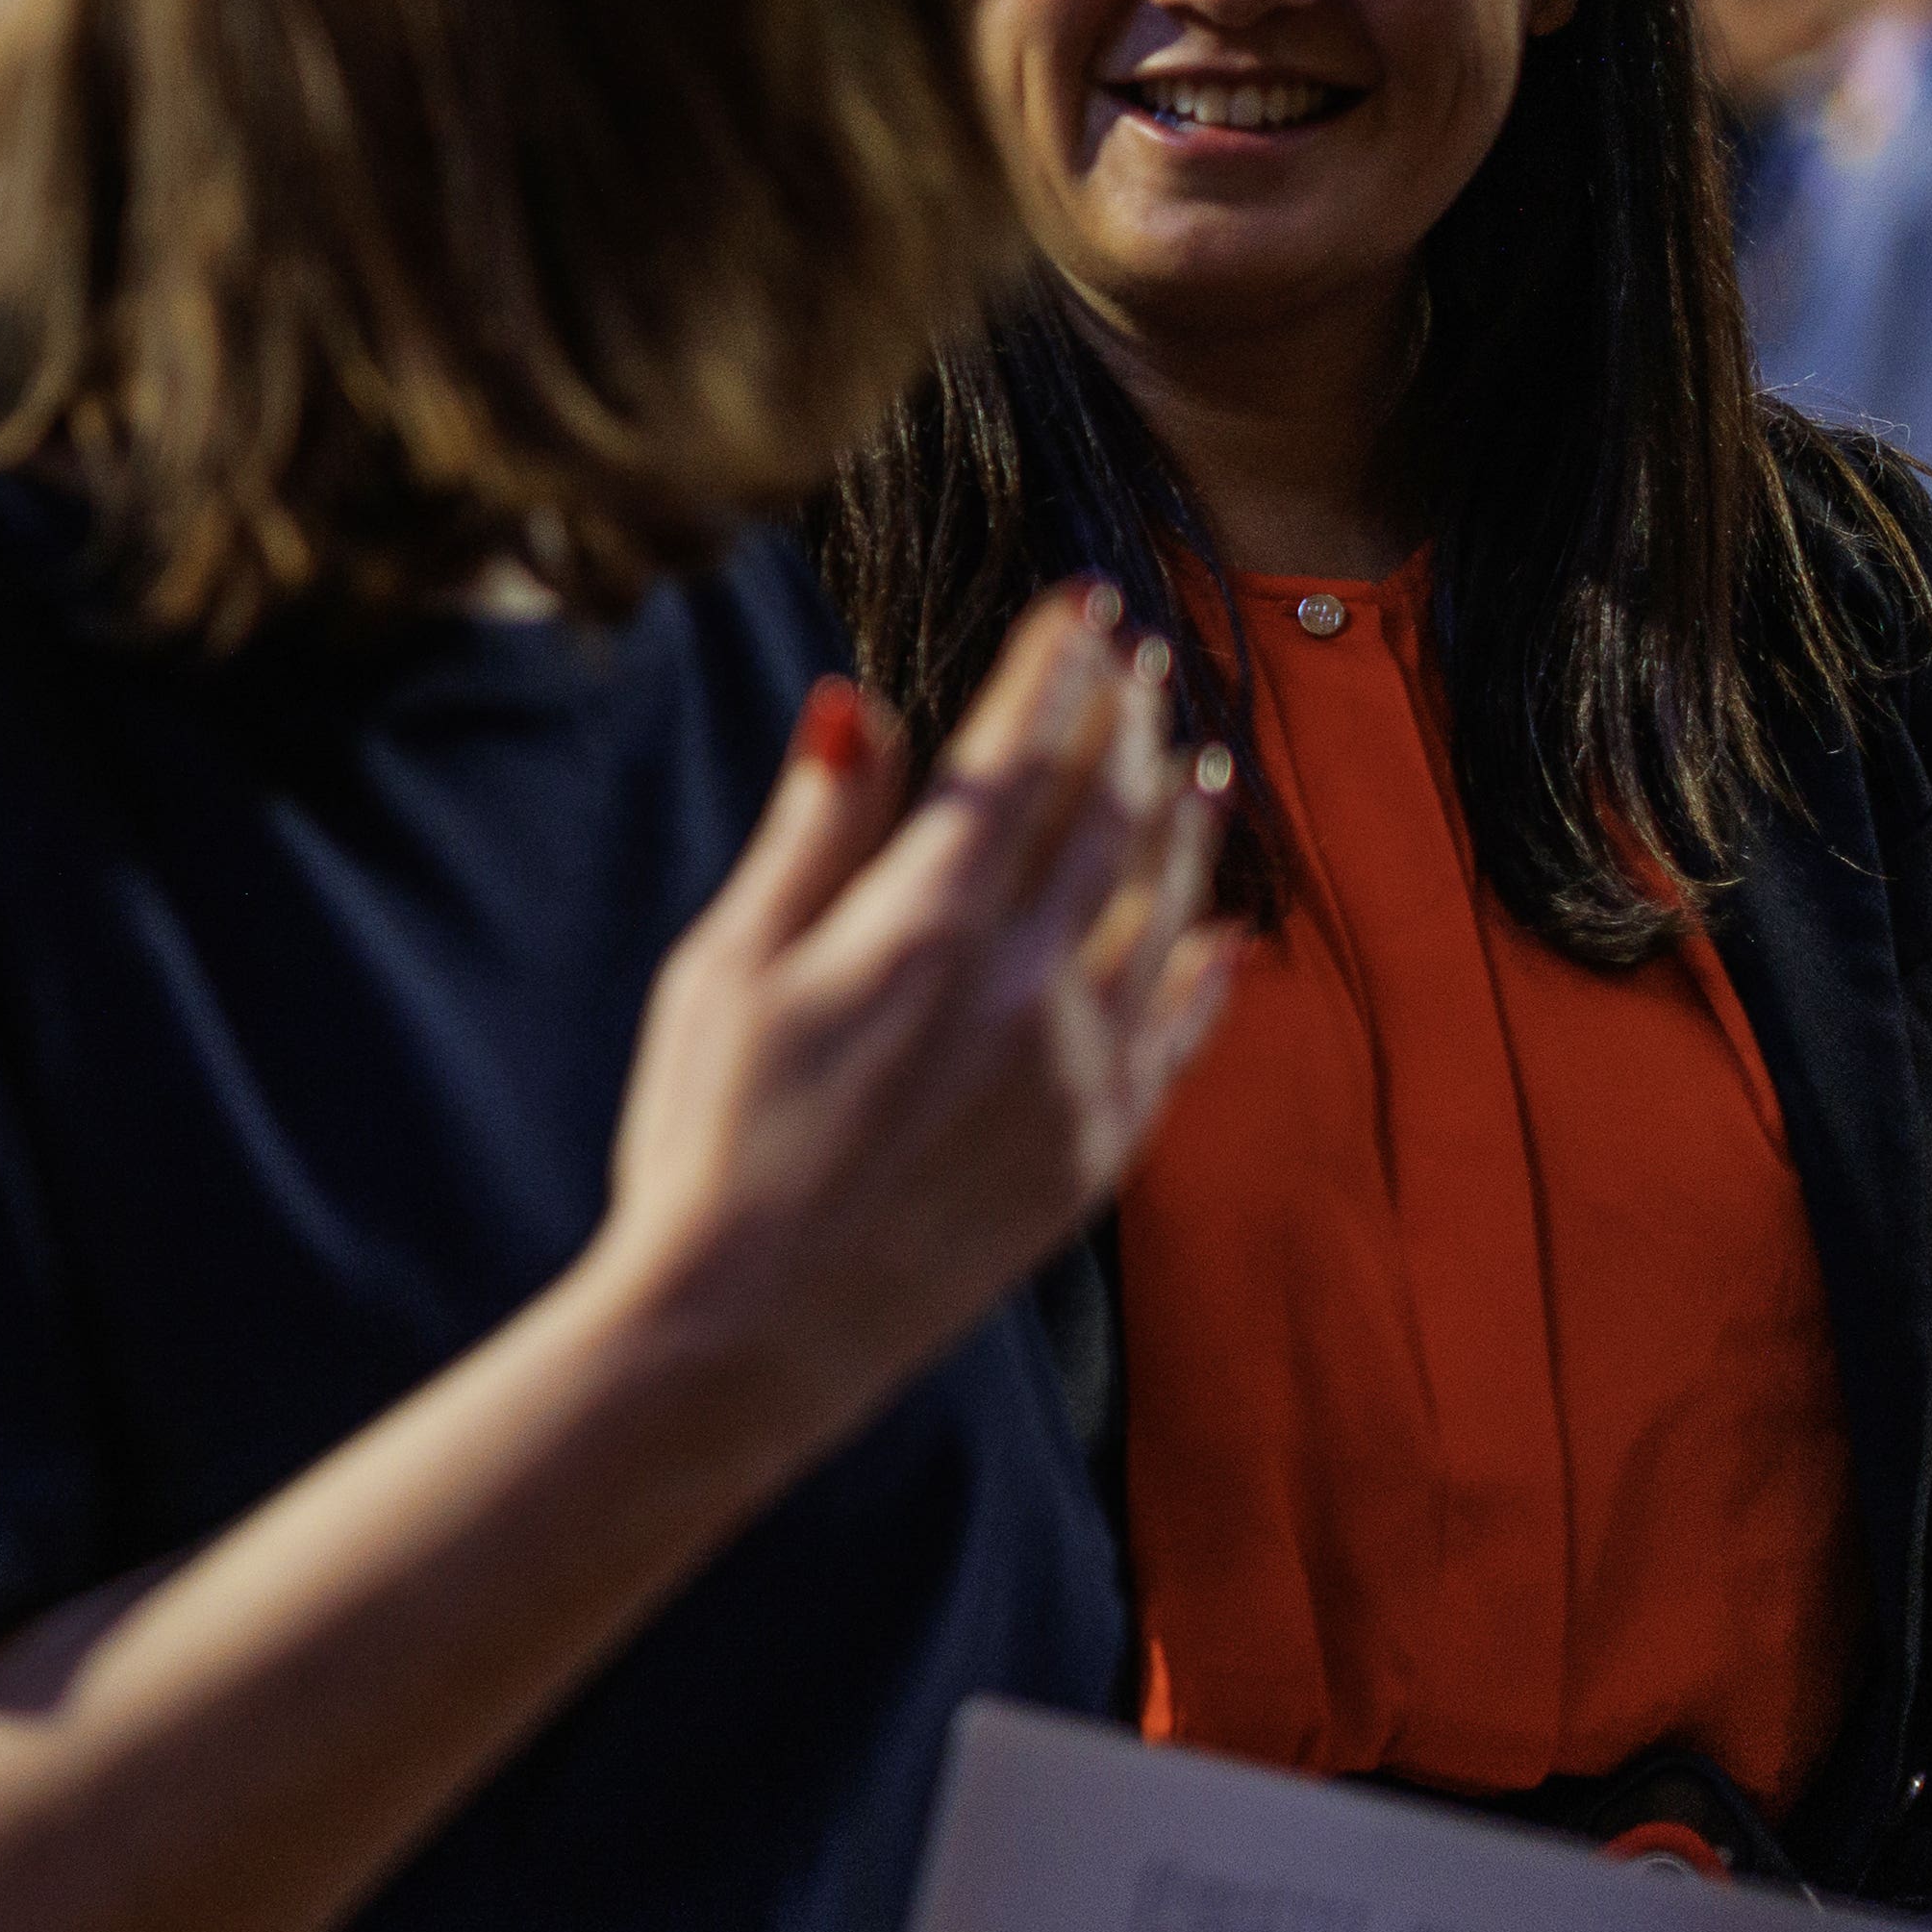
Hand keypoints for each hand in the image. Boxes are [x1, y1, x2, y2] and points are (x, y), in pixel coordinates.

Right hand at [593, 586, 1239, 1453]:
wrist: (748, 1329)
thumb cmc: (706, 1140)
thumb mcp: (725, 967)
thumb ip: (812, 836)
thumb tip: (861, 705)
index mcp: (920, 926)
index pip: (1014, 761)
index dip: (1052, 672)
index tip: (1081, 602)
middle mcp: (1020, 985)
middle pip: (1102, 820)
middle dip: (1124, 721)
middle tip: (1142, 652)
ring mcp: (1072, 1073)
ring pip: (1160, 914)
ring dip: (1180, 825)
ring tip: (1197, 757)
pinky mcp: (1093, 1154)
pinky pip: (1179, 1037)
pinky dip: (1209, 970)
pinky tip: (1225, 930)